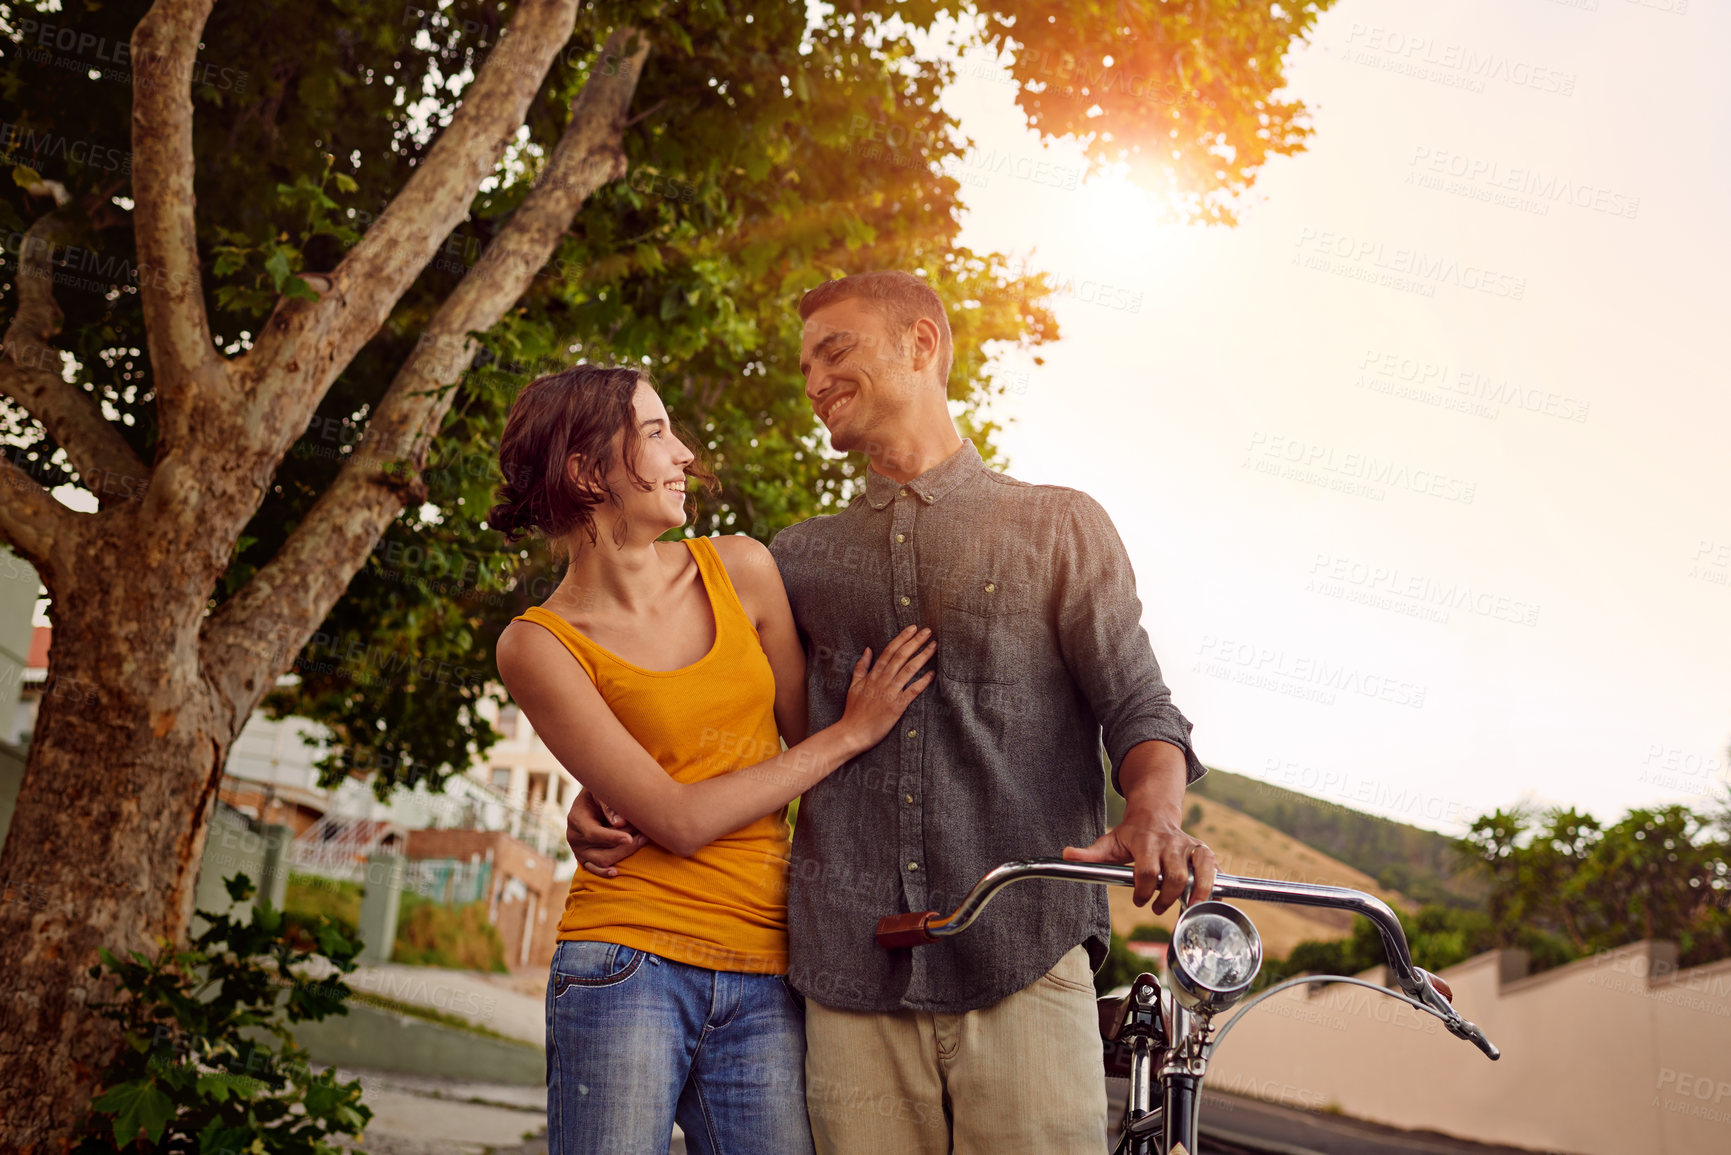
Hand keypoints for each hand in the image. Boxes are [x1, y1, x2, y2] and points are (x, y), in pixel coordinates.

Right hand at [566, 787, 646, 877]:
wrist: (593, 799)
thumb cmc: (601, 792)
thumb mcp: (602, 792)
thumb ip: (609, 806)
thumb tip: (620, 823)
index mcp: (576, 818)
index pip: (593, 833)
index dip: (612, 837)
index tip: (629, 838)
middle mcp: (575, 836)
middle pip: (601, 850)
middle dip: (625, 844)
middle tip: (644, 832)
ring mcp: (579, 849)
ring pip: (601, 861)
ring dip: (624, 854)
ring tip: (642, 840)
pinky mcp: (584, 858)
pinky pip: (594, 869)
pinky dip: (605, 872)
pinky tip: (616, 872)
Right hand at [836, 625, 935, 753]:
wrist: (852, 733)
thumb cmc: (853, 712)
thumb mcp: (853, 686)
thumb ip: (861, 667)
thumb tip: (868, 649)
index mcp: (872, 675)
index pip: (889, 651)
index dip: (902, 638)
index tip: (913, 628)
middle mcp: (882, 681)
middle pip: (901, 656)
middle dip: (915, 642)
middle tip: (928, 631)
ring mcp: (889, 693)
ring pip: (908, 670)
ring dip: (922, 656)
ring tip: (933, 646)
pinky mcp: (896, 706)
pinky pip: (912, 691)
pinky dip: (923, 681)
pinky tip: (933, 673)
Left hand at [1062, 812, 1216, 912]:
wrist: (1154, 812)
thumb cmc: (1130, 834)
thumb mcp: (1109, 842)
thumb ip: (1090, 853)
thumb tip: (1066, 855)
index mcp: (1145, 842)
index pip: (1146, 870)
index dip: (1142, 890)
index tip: (1138, 900)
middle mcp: (1169, 842)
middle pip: (1173, 874)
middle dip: (1166, 896)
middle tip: (1157, 908)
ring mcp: (1188, 845)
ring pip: (1197, 869)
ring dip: (1196, 891)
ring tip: (1188, 908)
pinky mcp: (1202, 849)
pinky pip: (1212, 866)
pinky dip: (1213, 883)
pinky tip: (1210, 899)